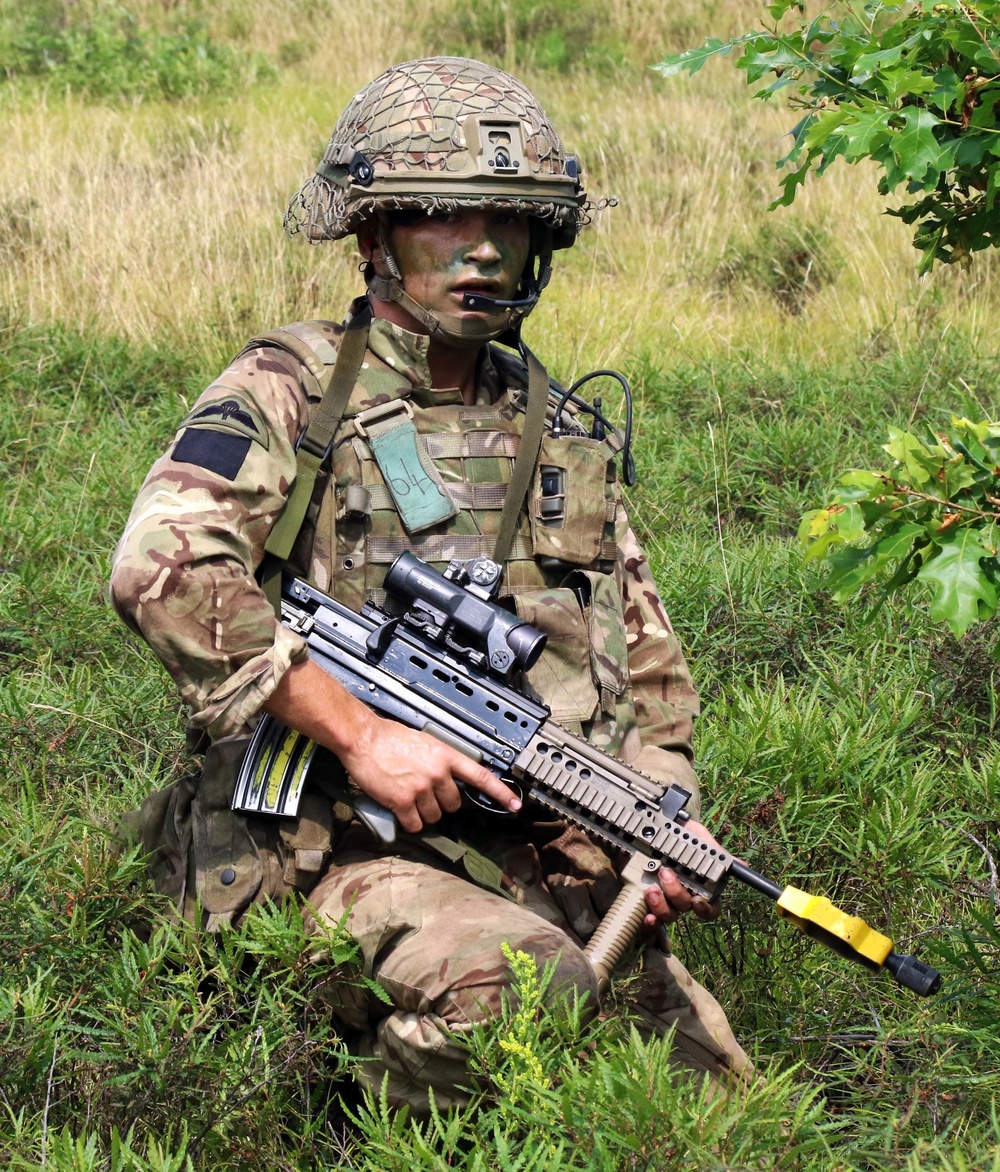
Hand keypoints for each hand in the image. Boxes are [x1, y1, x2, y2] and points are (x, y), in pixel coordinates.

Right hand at [338, 710, 520, 833]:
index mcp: (446, 755)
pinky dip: (409, 822)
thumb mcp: (425, 743)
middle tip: (424, 792)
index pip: (480, 776)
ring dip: (424, 813)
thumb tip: (447, 779)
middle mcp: (438, 773)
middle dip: (441, 803)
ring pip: (434, 817)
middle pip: (453, 804)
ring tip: (409, 798)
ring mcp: (421, 788)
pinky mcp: (403, 802)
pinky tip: (401, 811)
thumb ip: (440, 761)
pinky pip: (415, 824)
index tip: (515, 804)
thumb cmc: (390, 738)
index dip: (500, 792)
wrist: (364, 739)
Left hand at [642, 820, 722, 927]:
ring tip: (651, 890)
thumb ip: (717, 852)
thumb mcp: (701, 839)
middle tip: (665, 874)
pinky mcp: (649, 898)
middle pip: (685, 908)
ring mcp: (667, 899)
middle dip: (675, 893)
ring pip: (668, 914)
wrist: (660, 826)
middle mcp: (686, 896)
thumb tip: (742, 865)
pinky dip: (650, 919)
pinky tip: (647, 915)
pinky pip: (651, 916)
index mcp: (703, 887)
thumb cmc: (685, 835)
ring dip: (660, 906)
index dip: (705, 909)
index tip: (697, 901)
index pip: (710, 909)